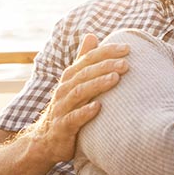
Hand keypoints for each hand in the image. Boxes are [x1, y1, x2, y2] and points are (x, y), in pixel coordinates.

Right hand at [21, 34, 130, 163]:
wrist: (46, 139)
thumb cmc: (67, 107)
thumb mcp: (74, 82)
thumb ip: (82, 60)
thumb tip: (91, 35)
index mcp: (70, 77)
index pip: (88, 59)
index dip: (106, 52)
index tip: (127, 48)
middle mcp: (64, 89)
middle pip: (84, 73)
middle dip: (105, 66)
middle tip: (126, 64)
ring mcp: (62, 107)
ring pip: (79, 92)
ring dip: (97, 84)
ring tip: (115, 79)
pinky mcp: (62, 127)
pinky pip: (73, 118)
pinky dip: (85, 112)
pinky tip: (99, 108)